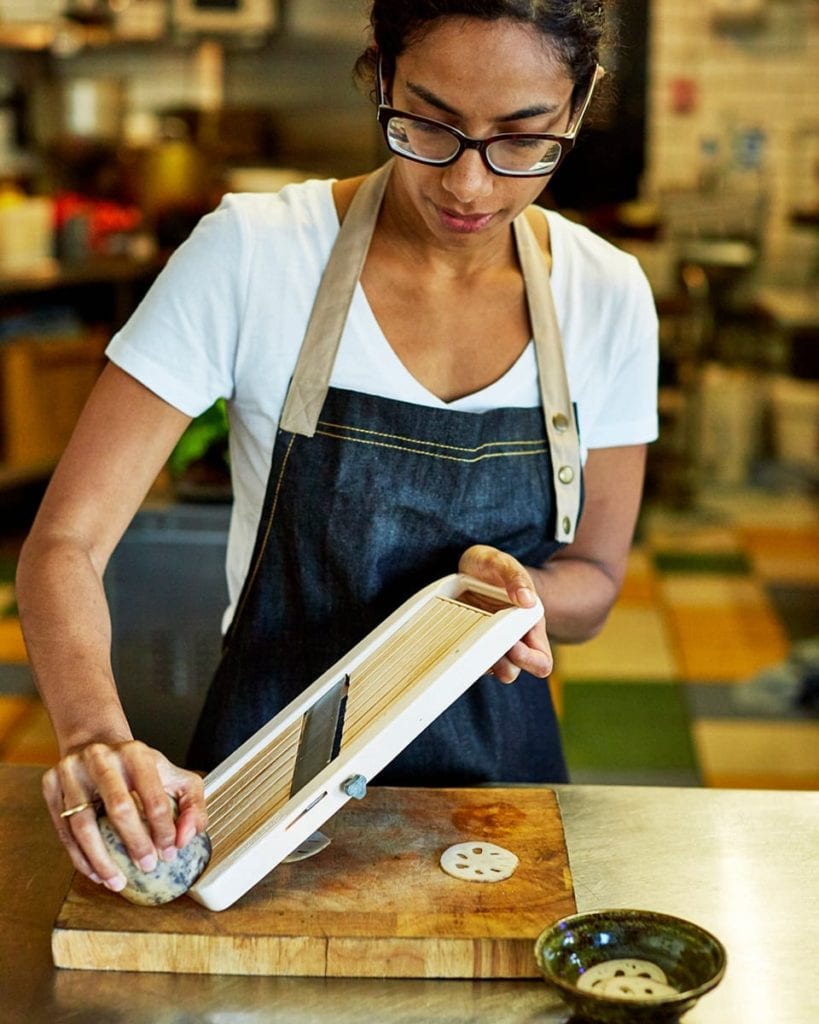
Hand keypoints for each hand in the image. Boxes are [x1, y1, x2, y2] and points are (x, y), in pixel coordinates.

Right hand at [42, 740, 206, 892]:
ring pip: (82, 824)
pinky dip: (79, 857)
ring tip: (116, 881)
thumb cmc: (139, 768)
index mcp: (136, 753)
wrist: (97, 745)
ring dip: (100, 860)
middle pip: (119, 808)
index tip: (169, 852)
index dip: (164, 830)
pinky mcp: (51, 786)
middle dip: (135, 843)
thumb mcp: (174, 777)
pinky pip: (63, 830)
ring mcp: (72, 771)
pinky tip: (94, 873)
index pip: (154, 796)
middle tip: (146, 866)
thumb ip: (192, 805)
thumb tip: (186, 837)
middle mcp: (101, 758)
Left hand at [458, 544, 551, 683]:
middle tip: (486, 645)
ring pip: (490, 670)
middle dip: (502, 665)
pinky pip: (471, 660)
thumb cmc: (493, 565)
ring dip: (481, 663)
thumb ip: (516, 578)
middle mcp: (514, 638)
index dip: (528, 659)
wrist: (473, 567)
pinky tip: (455, 640)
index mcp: (530, 624)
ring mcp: (492, 642)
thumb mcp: (504, 564)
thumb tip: (527, 599)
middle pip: (514, 671)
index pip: (540, 660)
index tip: (512, 644)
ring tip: (469, 644)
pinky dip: (464, 656)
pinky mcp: (472, 643)